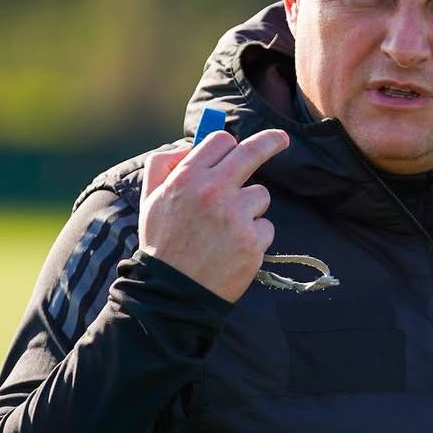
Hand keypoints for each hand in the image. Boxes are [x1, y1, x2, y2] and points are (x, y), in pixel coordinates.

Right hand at [138, 129, 289, 301]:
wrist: (171, 292)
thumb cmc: (162, 244)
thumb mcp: (150, 198)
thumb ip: (164, 165)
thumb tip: (191, 146)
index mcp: (187, 177)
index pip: (221, 141)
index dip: (230, 143)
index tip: (242, 143)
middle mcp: (213, 190)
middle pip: (253, 151)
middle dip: (272, 141)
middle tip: (282, 140)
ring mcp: (236, 215)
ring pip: (260, 195)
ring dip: (250, 208)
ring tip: (227, 230)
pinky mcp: (253, 240)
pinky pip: (265, 226)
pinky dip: (254, 237)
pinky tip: (234, 249)